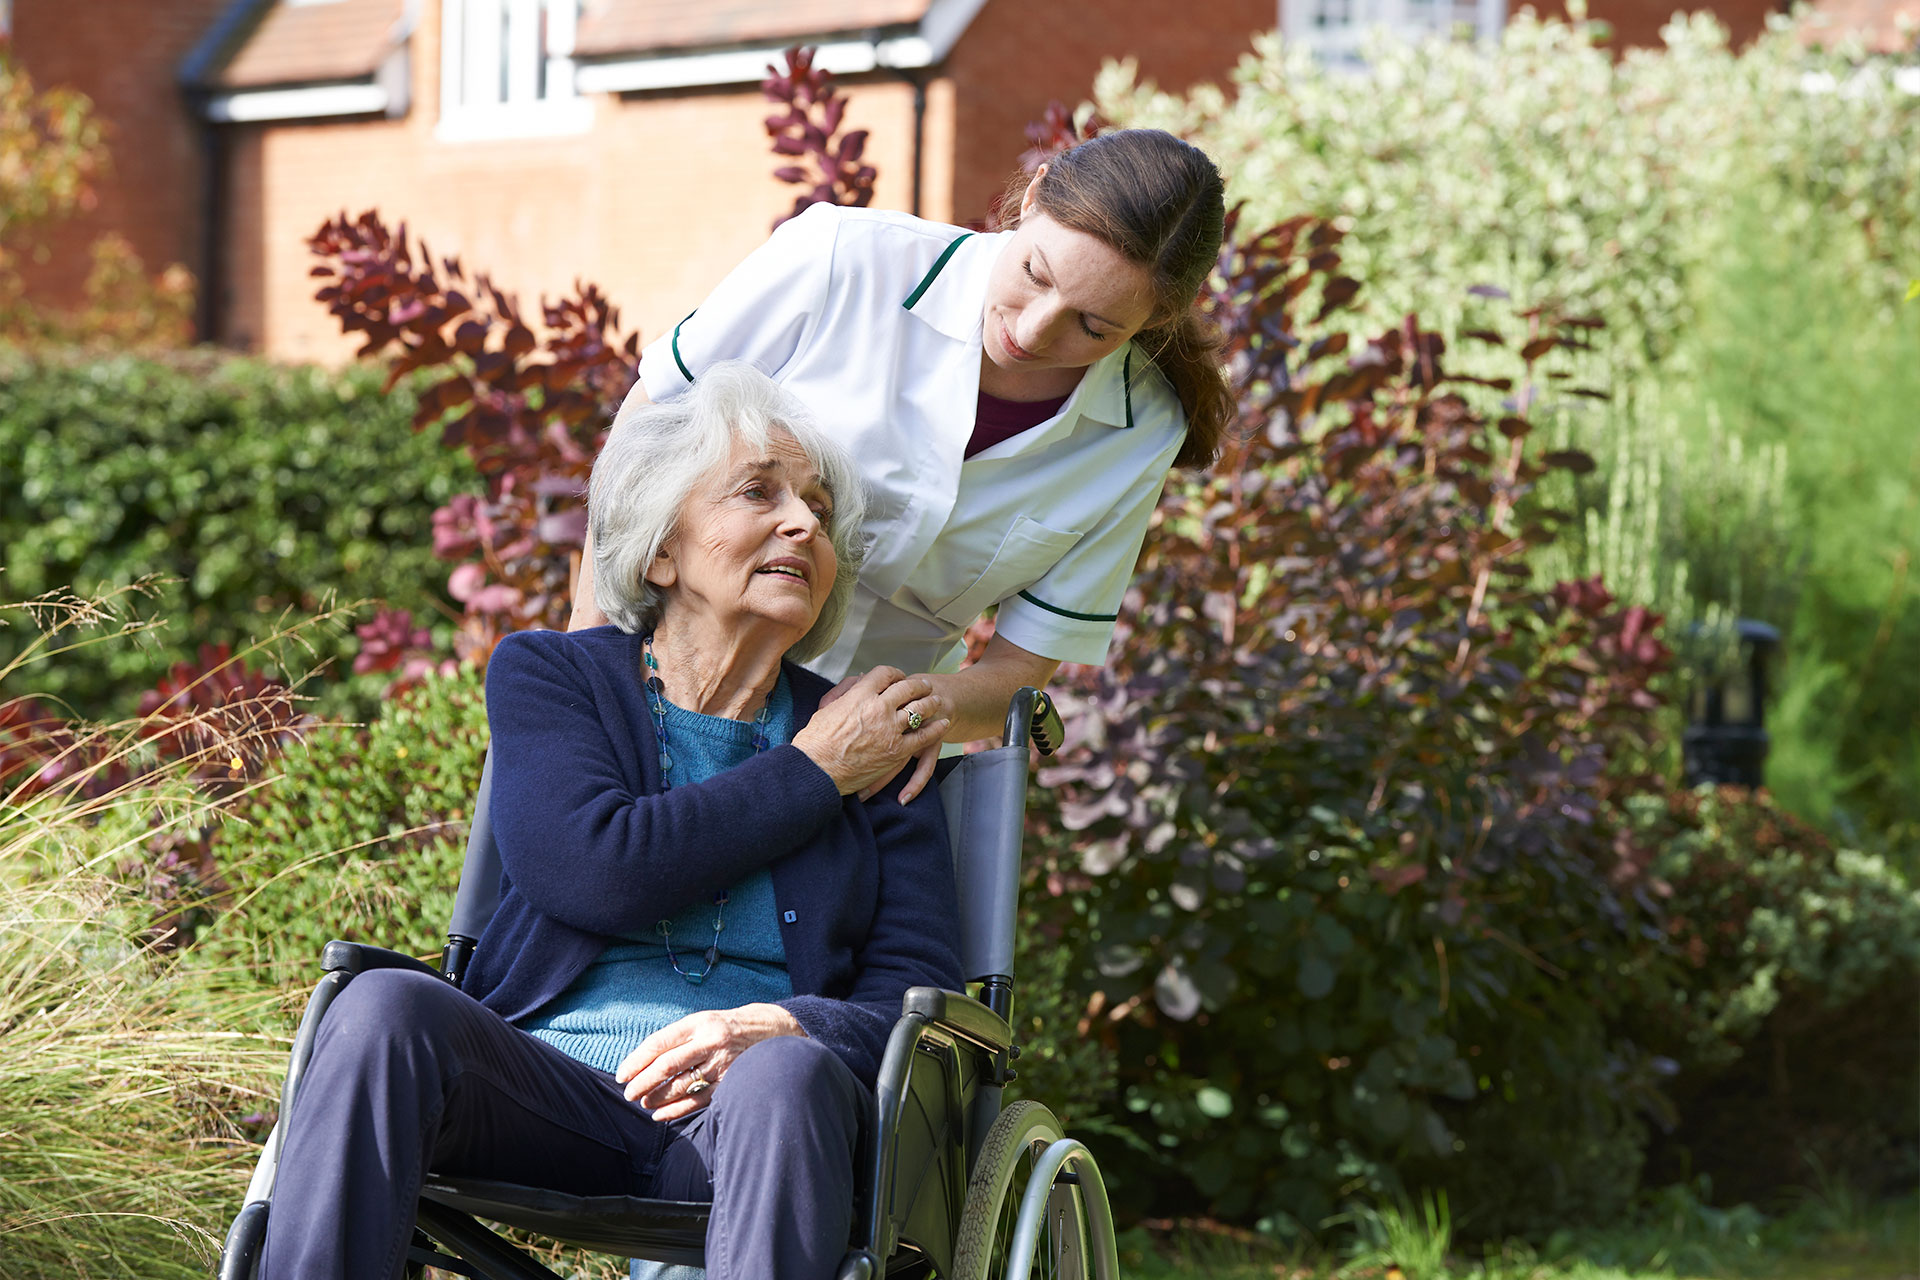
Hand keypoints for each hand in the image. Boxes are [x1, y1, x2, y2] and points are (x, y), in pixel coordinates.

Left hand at [615, 1003, 805, 1120]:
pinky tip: (660, 1114)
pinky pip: (697, 1100)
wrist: (767, 1031)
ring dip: (657, 1097)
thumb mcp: (699, 1022)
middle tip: (629, 1094)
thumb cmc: (722, 1028)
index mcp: (697, 1023)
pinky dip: (675, 1110)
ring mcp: (722, 1063)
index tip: (622, 1075)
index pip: (659, 1043)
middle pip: (667, 1065)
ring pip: (681, 1085)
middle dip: (643, 1082)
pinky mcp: (730, 1082)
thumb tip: (639, 1064)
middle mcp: (709, 1042)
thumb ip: (673, 1039)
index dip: (636, 1061)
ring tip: (644, 1102)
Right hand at [793, 666, 948, 794]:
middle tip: (924, 685)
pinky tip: (943, 723)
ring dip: (930, 702)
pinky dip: (936, 728)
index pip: (885, 673)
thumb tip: (859, 681)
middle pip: (907, 688)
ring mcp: (890, 729)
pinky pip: (924, 736)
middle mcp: (878, 707)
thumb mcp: (826, 709)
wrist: (817, 770)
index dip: (895, 673)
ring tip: (937, 700)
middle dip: (918, 685)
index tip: (899, 678)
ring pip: (919, 708)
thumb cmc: (815, 742)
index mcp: (860, 694)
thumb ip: (845, 692)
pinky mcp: (897, 750)